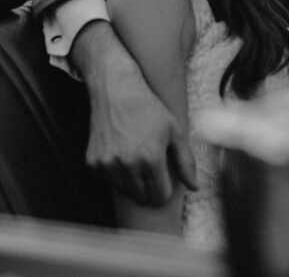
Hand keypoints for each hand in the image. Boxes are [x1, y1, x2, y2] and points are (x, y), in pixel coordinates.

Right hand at [71, 20, 197, 205]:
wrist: (116, 90)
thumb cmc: (149, 109)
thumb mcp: (174, 131)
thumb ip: (186, 162)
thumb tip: (195, 187)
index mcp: (151, 159)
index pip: (160, 196)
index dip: (165, 191)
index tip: (164, 181)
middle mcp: (128, 165)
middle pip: (142, 198)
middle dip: (149, 189)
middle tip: (150, 168)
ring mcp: (108, 164)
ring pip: (124, 191)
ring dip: (132, 183)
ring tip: (136, 158)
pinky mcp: (93, 162)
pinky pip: (108, 181)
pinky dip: (115, 174)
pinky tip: (121, 154)